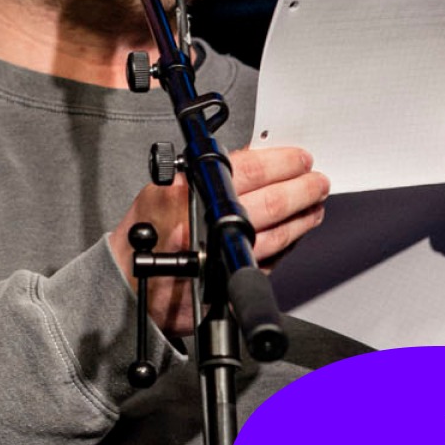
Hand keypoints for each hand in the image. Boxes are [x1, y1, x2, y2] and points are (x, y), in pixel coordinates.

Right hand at [108, 146, 328, 335]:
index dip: (281, 162)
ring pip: (277, 235)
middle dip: (302, 190)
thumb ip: (207, 175)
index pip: (247, 169)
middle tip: (317, 182)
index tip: (300, 158)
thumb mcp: (163, 189)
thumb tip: (258, 161)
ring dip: (302, 218)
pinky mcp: (228, 285)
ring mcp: (217, 258)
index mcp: (185, 193)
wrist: (127, 286)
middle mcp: (203, 226)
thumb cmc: (145, 235)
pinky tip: (295, 233)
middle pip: (270, 203)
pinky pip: (269, 261)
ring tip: (314, 206)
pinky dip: (287, 245)